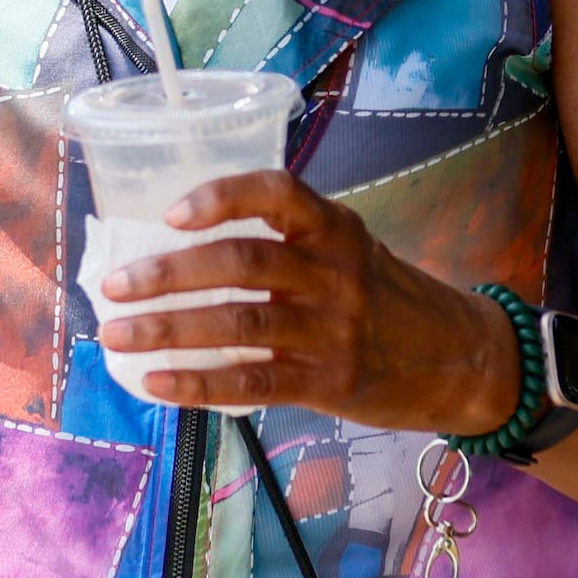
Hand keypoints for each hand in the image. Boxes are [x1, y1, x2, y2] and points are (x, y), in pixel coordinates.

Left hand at [95, 169, 521, 433]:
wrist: (463, 360)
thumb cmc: (391, 299)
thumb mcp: (352, 250)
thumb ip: (288, 244)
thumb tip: (184, 248)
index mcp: (336, 228)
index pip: (277, 193)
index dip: (222, 197)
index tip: (171, 213)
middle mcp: (336, 273)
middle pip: (243, 263)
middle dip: (169, 274)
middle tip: (114, 286)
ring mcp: (335, 330)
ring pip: (239, 324)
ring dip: (169, 330)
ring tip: (116, 336)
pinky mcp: (331, 383)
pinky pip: (253, 382)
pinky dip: (199, 383)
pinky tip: (156, 383)